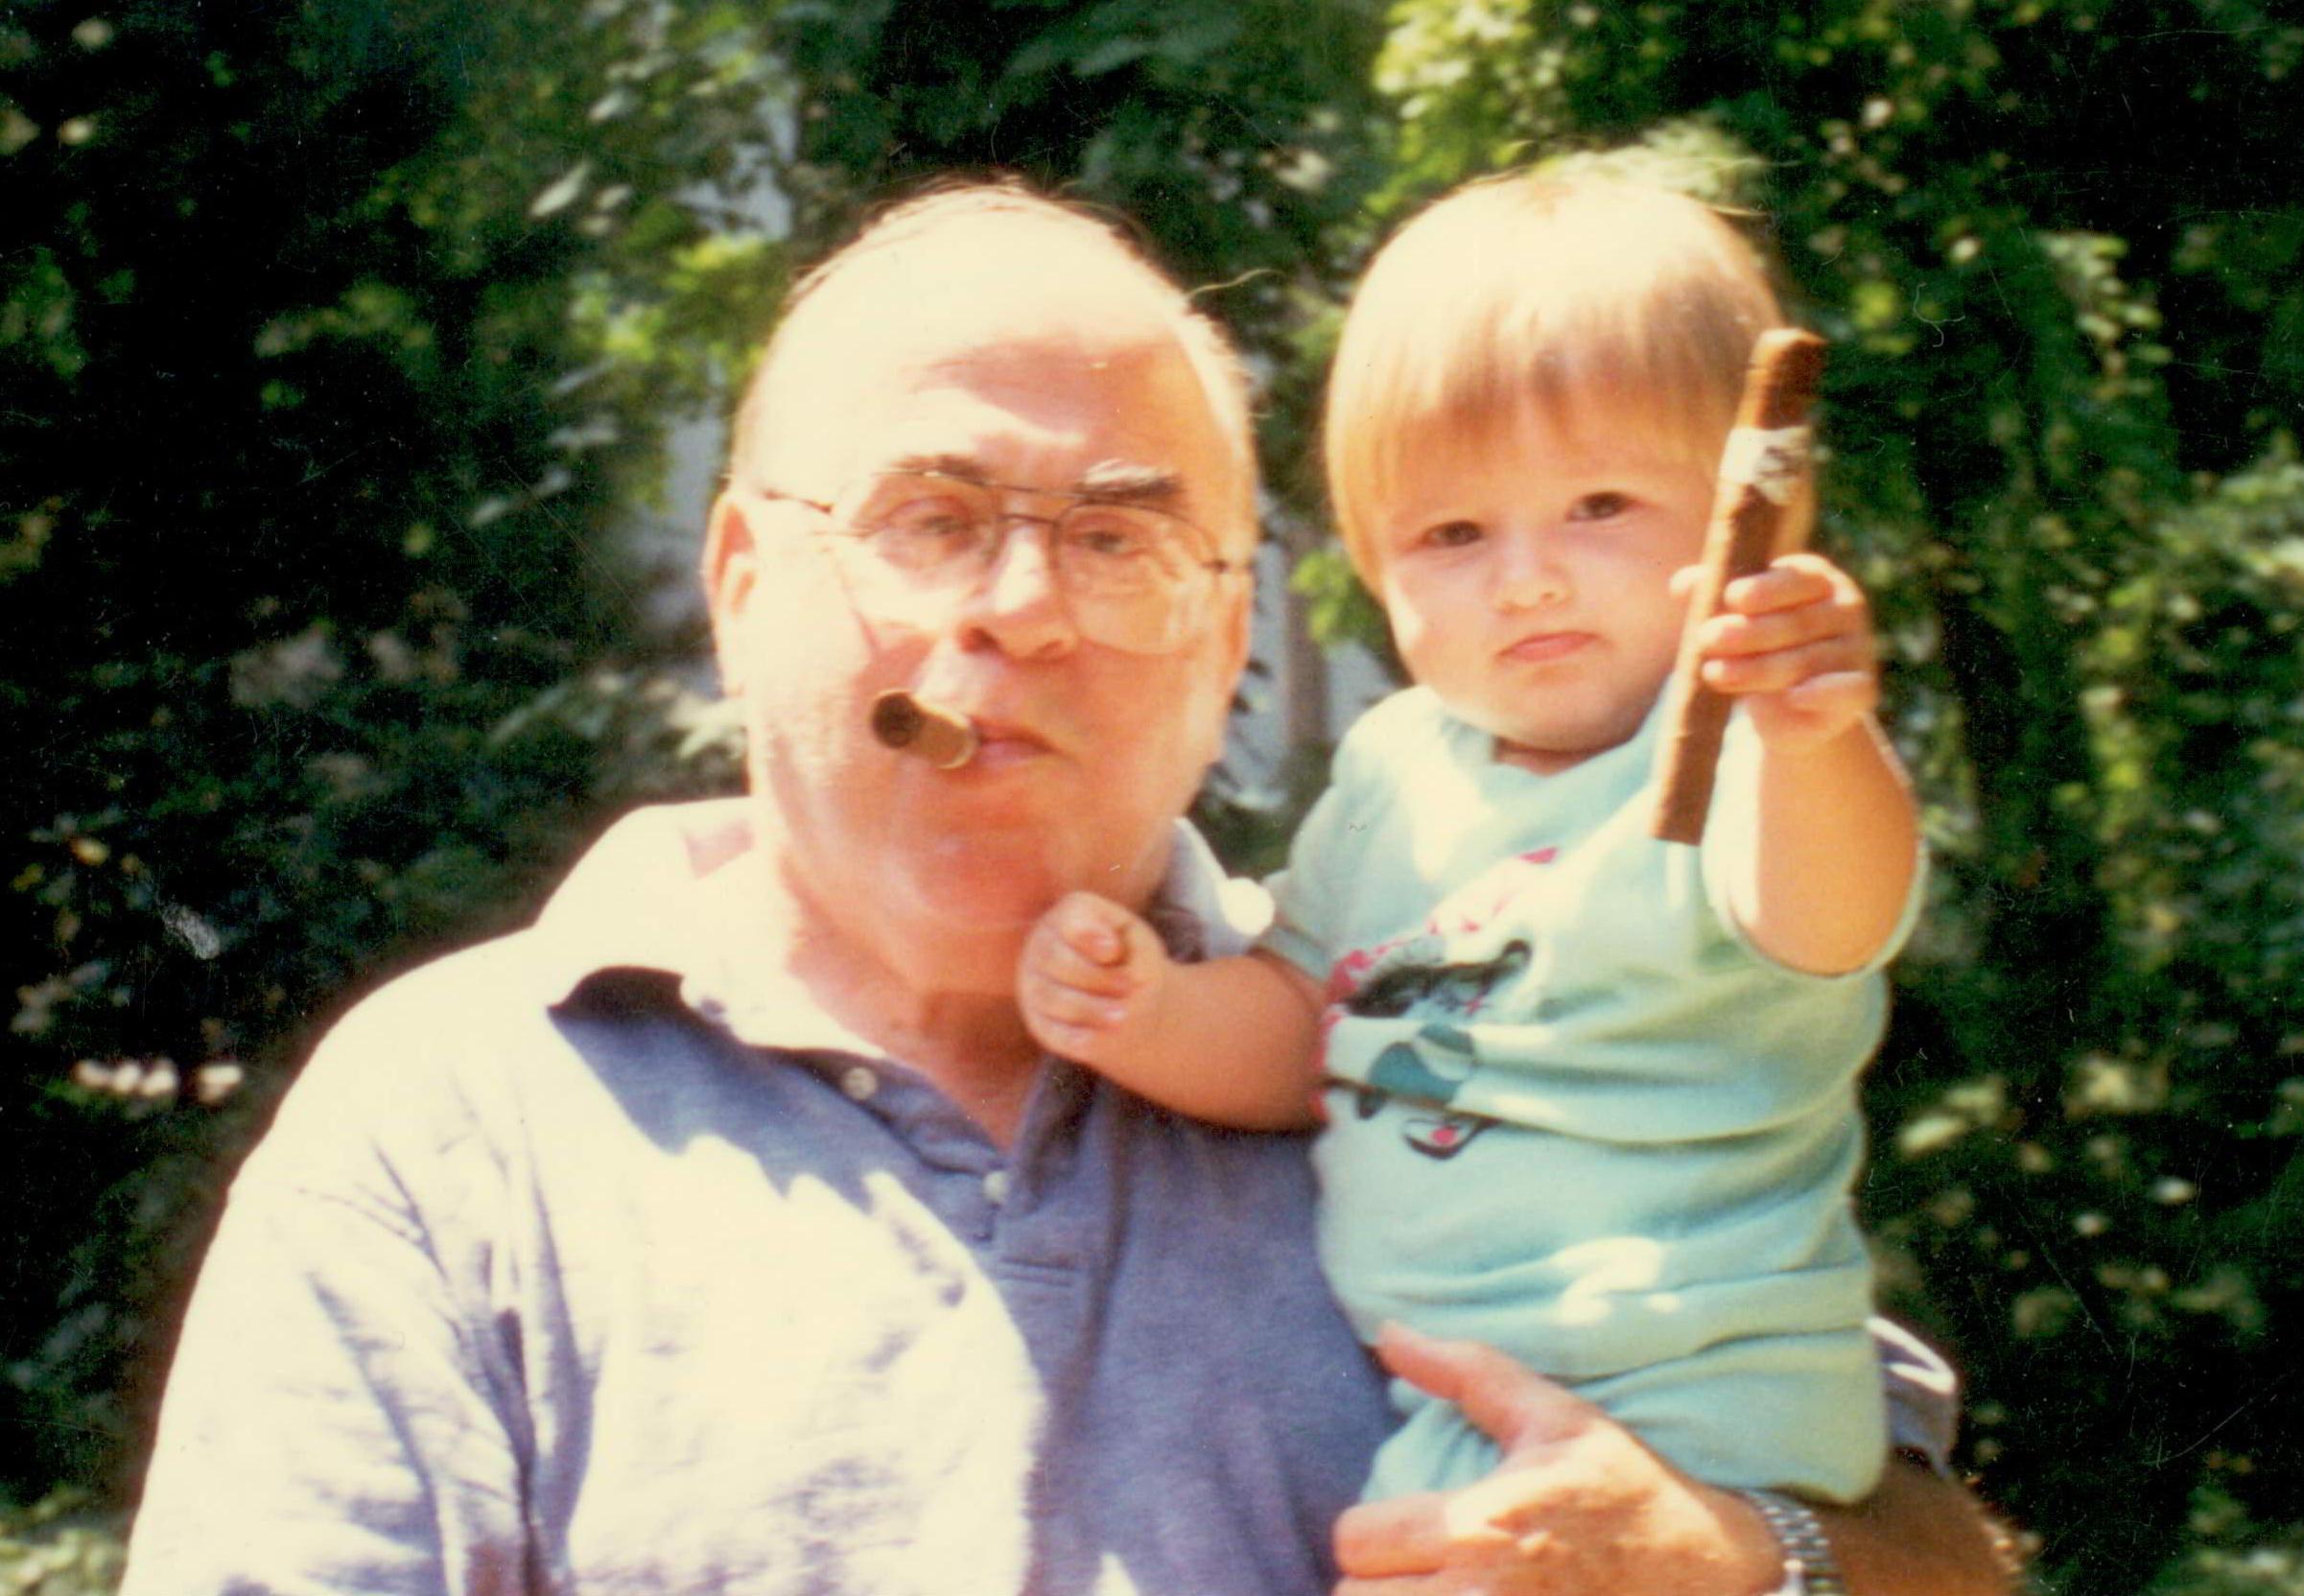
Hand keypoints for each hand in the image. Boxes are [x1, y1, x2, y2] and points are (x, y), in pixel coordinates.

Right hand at [1017, 890, 1172, 1066]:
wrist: (1129, 997)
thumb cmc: (1132, 960)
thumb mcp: (1140, 944)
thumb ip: (1128, 941)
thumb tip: (1106, 953)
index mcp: (1067, 916)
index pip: (1067, 921)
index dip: (1087, 936)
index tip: (1113, 950)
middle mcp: (1041, 946)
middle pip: (1053, 958)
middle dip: (1093, 976)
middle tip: (1127, 988)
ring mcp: (1034, 986)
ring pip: (1050, 997)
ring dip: (1088, 1008)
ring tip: (1121, 1017)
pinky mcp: (1040, 1023)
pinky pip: (1051, 1031)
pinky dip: (1074, 1036)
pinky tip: (1098, 1039)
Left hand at [1333, 1325, 1781, 1595]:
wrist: (1709, 1568)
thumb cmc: (1623, 1487)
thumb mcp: (1552, 1416)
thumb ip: (1465, 1372)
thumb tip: (1388, 1332)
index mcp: (1477, 1527)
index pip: (1355, 1539)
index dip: (1367, 1531)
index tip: (1398, 1527)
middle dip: (1373, 1582)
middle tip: (1409, 1570)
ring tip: (1429, 1590)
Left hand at [1685, 552, 1879, 752]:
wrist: (1788, 708)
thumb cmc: (1756, 647)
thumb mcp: (1733, 618)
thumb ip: (1710, 596)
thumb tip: (1680, 584)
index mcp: (1817, 579)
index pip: (1795, 579)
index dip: (1764, 589)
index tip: (1730, 597)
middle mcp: (1845, 608)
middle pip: (1795, 622)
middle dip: (1748, 632)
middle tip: (1707, 638)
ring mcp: (1857, 648)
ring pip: (1807, 660)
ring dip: (1759, 669)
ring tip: (1713, 673)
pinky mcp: (1862, 689)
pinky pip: (1847, 690)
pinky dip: (1822, 693)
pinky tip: (1793, 697)